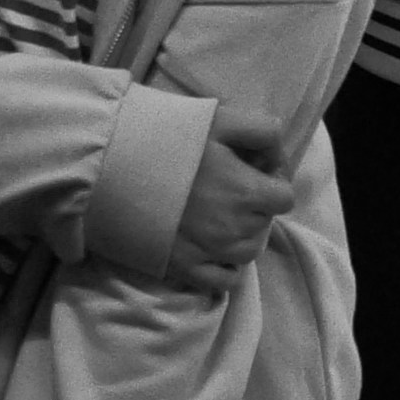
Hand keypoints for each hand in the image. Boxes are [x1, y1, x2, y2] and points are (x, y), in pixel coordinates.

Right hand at [161, 101, 292, 291]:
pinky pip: (225, 280)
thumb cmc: (169, 138)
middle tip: (227, 187)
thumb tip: (278, 154)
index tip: (251, 171)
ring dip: (241, 235)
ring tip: (217, 215)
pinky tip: (211, 247)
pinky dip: (226, 267)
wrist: (113, 167)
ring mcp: (212, 253)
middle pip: (265, 224)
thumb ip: (262, 130)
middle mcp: (237, 229)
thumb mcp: (221, 119)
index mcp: (249, 192)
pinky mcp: (186, 269)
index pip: (285, 197)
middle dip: (254, 206)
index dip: (272, 181)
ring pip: (248, 252)